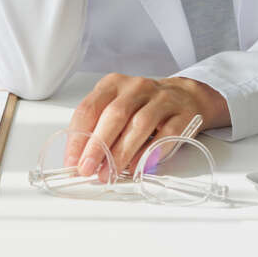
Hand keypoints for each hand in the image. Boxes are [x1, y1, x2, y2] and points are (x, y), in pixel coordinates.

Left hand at [64, 73, 229, 182]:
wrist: (185, 97)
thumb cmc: (143, 106)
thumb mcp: (117, 108)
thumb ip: (98, 129)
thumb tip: (80, 160)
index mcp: (114, 84)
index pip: (89, 108)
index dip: (78, 137)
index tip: (72, 161)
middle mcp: (137, 87)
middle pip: (115, 115)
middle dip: (98, 145)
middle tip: (87, 168)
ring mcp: (162, 99)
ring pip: (139, 124)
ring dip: (122, 152)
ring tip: (110, 173)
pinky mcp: (183, 114)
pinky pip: (166, 134)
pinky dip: (150, 153)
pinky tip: (139, 167)